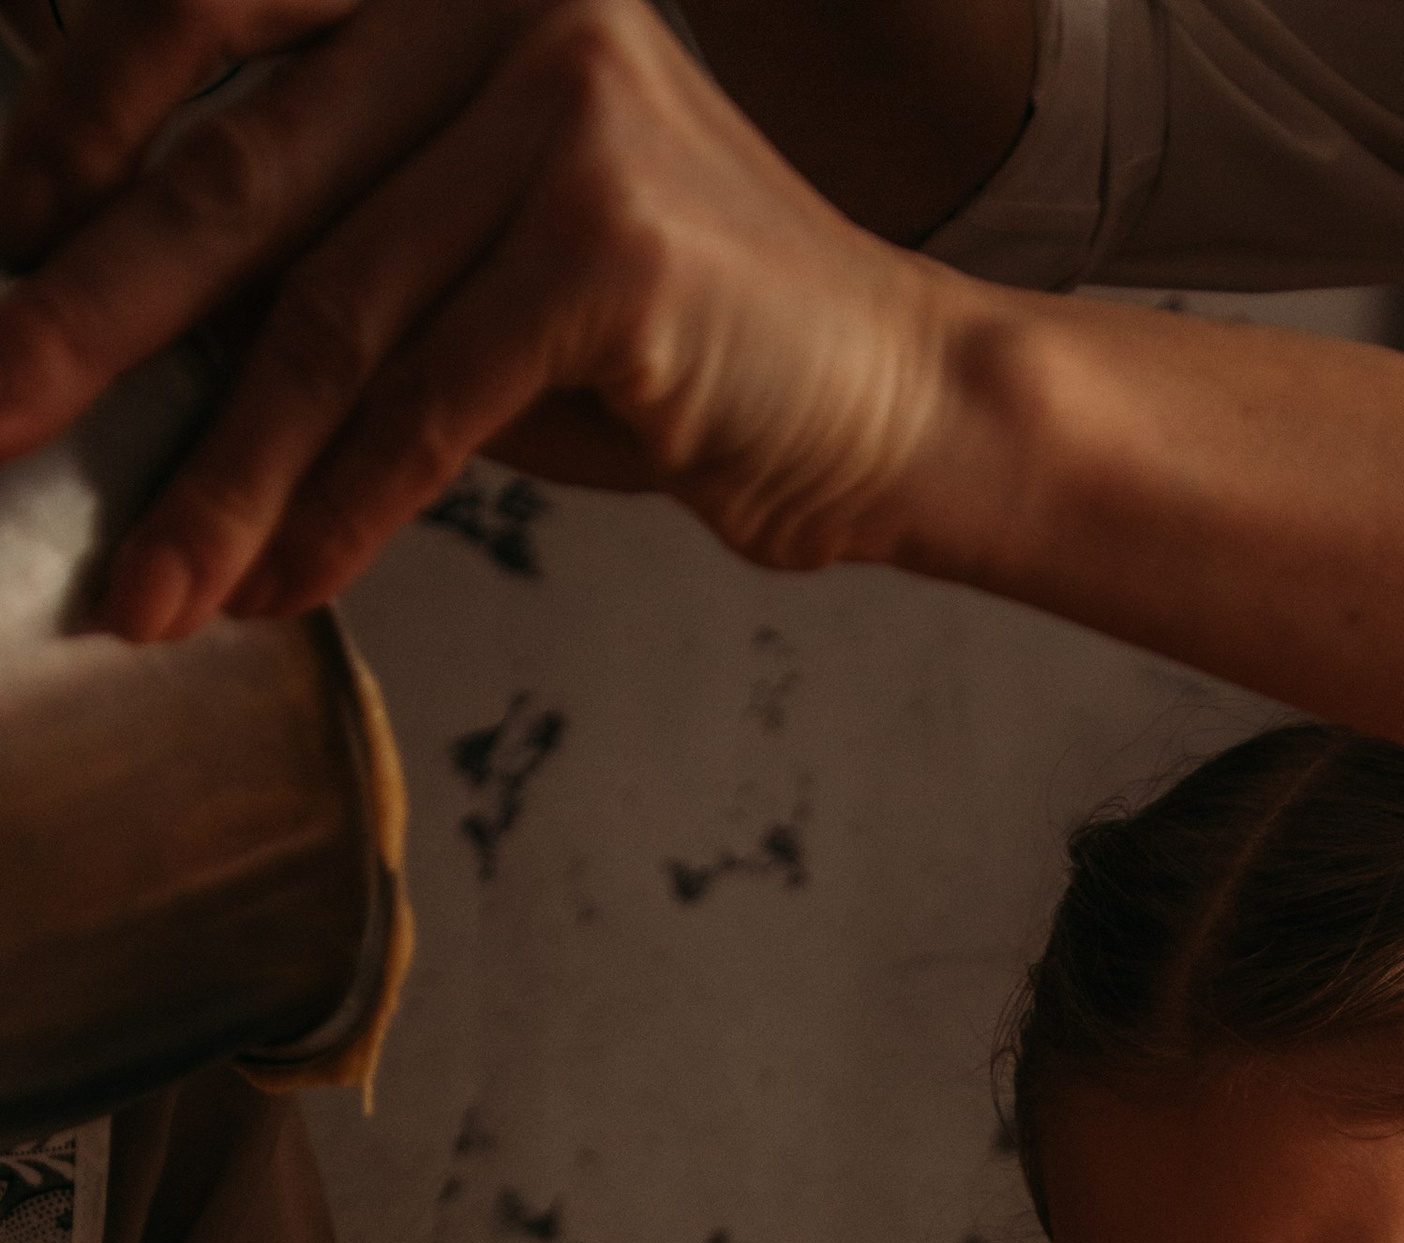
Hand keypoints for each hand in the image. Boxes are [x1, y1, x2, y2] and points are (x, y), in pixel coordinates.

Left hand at [0, 0, 967, 638]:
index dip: (79, 126)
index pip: (206, 9)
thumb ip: (324, 248)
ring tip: (142, 583)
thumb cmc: (666, 347)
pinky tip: (276, 586)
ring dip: (216, 474)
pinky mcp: (610, 244)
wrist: (885, 406)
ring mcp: (562, 106)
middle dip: (93, 317)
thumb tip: (105, 326)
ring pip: (326, 320)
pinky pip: (426, 405)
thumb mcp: (465, 258)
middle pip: (239, 176)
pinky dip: (338, 513)